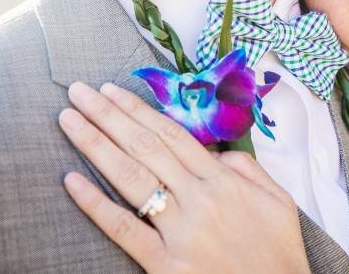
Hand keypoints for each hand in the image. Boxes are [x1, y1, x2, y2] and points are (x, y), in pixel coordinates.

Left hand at [59, 82, 309, 273]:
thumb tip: (216, 153)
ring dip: (95, 144)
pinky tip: (71, 181)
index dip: (139, 111)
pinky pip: (125, 229)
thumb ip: (248, 169)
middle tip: (79, 92)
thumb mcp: (279, 200)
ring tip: (69, 120)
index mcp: (223, 181)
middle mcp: (197, 198)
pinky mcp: (164, 263)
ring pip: (130, 177)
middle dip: (108, 116)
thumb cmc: (279, 252)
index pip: (172, 136)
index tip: (113, 91)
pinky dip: (96, 204)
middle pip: (145, 147)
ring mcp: (178, 230)